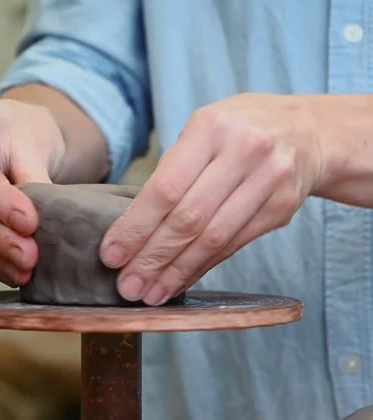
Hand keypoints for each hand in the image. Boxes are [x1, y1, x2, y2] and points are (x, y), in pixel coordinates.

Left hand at [100, 93, 323, 304]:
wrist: (307, 132)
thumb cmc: (239, 130)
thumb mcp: (203, 129)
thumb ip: (173, 169)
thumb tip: (132, 228)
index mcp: (211, 127)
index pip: (165, 188)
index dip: (136, 227)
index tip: (111, 256)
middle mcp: (243, 151)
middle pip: (188, 218)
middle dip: (152, 258)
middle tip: (128, 286)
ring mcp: (268, 181)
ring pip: (213, 238)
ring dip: (177, 272)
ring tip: (150, 293)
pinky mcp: (281, 208)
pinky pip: (234, 245)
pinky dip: (203, 267)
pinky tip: (181, 281)